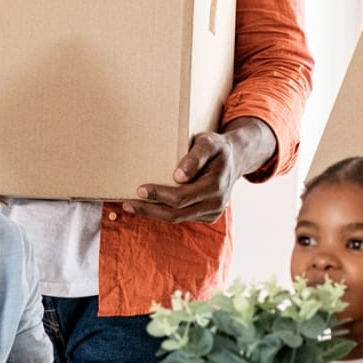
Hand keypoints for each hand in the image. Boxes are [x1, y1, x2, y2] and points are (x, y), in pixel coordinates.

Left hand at [123, 118, 268, 223]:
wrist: (235, 159)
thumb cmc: (217, 148)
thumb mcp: (208, 143)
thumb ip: (195, 157)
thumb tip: (179, 176)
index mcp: (215, 187)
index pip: (181, 198)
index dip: (159, 195)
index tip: (140, 190)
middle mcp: (215, 204)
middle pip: (176, 214)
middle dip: (150, 210)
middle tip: (127, 204)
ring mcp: (212, 213)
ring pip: (178, 219)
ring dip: (153, 214)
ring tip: (132, 206)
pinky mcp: (207, 216)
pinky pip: (182, 217)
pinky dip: (164, 213)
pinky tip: (149, 206)